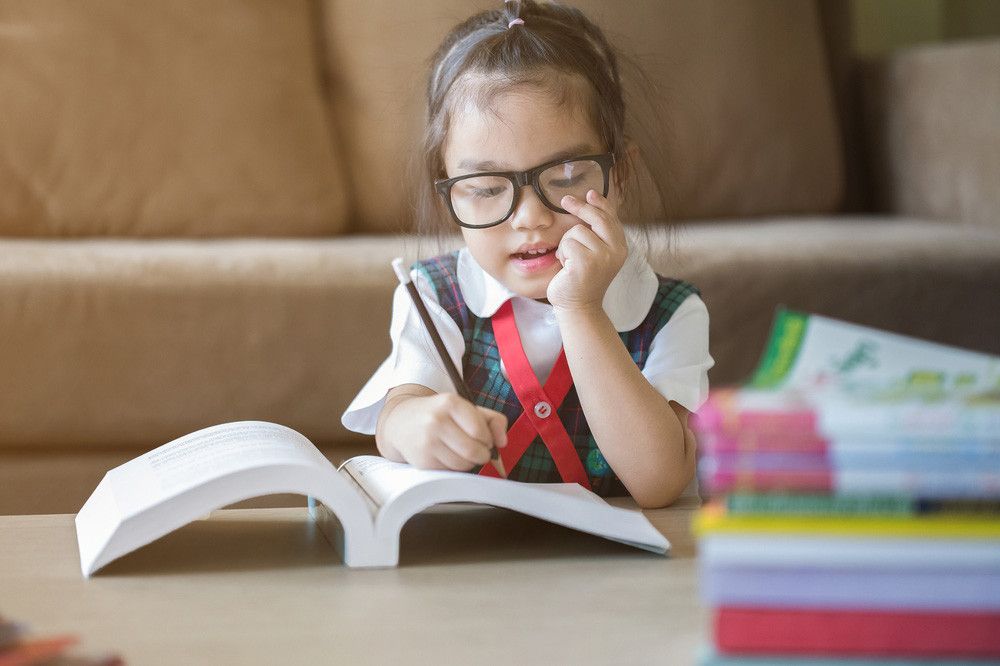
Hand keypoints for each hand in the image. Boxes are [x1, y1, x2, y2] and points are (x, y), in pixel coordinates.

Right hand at [381, 392, 506, 470]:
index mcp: (450, 403)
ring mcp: (427, 442)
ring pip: (464, 465)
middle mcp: (436, 421)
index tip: (485, 439)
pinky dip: (454, 467)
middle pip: (474, 451)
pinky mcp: (422, 460)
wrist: (401, 421)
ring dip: (469, 463)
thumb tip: (503, 442)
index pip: (481, 432)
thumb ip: (494, 420)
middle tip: (479, 450)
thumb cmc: (440, 414)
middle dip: (482, 454)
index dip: (488, 440)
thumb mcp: (466, 408)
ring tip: (461, 451)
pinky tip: (447, 455)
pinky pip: (450, 471)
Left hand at [547, 189, 627, 312]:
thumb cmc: (582, 279)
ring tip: (570, 261)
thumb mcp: (596, 253)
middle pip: (597, 218)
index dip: (600, 203)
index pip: (611, 218)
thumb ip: (597, 233)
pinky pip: (567, 244)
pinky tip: (566, 267)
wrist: (578, 307)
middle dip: (580, 207)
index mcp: (620, 247)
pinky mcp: (585, 263)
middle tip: (565, 201)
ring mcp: (602, 257)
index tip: (589, 193)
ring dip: (567, 244)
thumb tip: (589, 202)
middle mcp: (616, 251)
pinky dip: (562, 254)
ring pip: (576, 231)